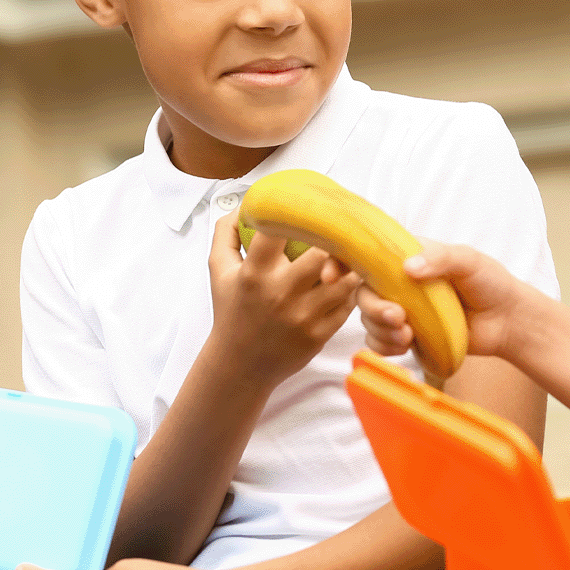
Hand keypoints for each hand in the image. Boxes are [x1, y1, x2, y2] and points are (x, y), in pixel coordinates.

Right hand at [206, 212, 361, 384]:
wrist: (239, 365)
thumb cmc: (231, 312)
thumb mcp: (218, 270)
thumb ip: (226, 232)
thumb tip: (246, 203)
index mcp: (254, 274)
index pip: (276, 231)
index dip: (292, 213)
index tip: (304, 206)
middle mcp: (280, 294)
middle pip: (321, 254)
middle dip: (331, 238)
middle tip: (339, 227)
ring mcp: (303, 317)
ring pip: (343, 279)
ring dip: (348, 263)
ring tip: (348, 252)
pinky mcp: (320, 334)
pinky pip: (348, 303)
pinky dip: (351, 288)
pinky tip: (345, 278)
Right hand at [340, 241, 534, 361]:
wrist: (507, 321)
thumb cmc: (490, 283)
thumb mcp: (470, 261)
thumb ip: (440, 259)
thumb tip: (408, 267)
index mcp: (406, 256)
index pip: (364, 253)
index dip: (340, 261)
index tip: (332, 276)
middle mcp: (397, 283)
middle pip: (362, 294)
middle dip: (374, 309)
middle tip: (399, 319)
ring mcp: (401, 310)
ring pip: (368, 321)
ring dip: (382, 331)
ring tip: (410, 336)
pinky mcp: (407, 336)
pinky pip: (379, 344)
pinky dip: (386, 348)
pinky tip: (407, 346)